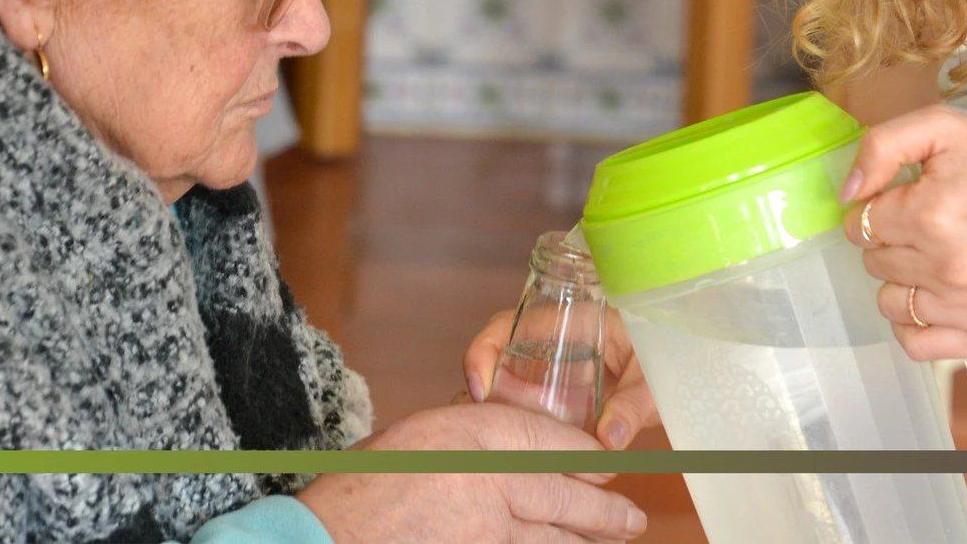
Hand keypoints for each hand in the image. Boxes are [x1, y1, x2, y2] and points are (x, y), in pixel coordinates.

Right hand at [299, 403, 646, 542]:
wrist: (333, 536)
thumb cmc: (367, 483)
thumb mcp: (425, 433)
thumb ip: (474, 433)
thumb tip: (517, 440)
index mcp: (479, 436)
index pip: (556, 443)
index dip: (590, 458)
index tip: (608, 465)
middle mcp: (495, 482)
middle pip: (571, 498)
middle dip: (609, 511)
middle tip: (633, 518)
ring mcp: (491, 533)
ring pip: (557, 540)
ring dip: (589, 542)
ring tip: (616, 539)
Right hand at [464, 306, 657, 449]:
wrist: (690, 359)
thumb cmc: (674, 348)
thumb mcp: (653, 377)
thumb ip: (633, 406)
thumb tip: (609, 440)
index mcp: (570, 321)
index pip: (508, 323)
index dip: (483, 350)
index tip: (480, 387)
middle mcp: (554, 341)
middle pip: (498, 355)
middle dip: (482, 387)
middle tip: (480, 424)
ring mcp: (555, 368)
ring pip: (509, 383)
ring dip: (499, 410)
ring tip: (495, 445)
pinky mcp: (563, 393)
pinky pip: (530, 405)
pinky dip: (520, 426)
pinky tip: (520, 454)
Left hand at [840, 105, 966, 361]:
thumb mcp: (940, 128)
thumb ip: (881, 148)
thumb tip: (847, 195)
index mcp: (930, 215)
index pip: (860, 227)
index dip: (875, 211)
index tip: (902, 203)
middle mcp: (947, 267)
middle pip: (874, 264)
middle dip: (890, 243)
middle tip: (926, 226)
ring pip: (890, 304)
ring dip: (903, 282)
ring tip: (934, 259)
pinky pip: (917, 345)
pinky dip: (915, 325)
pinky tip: (932, 298)